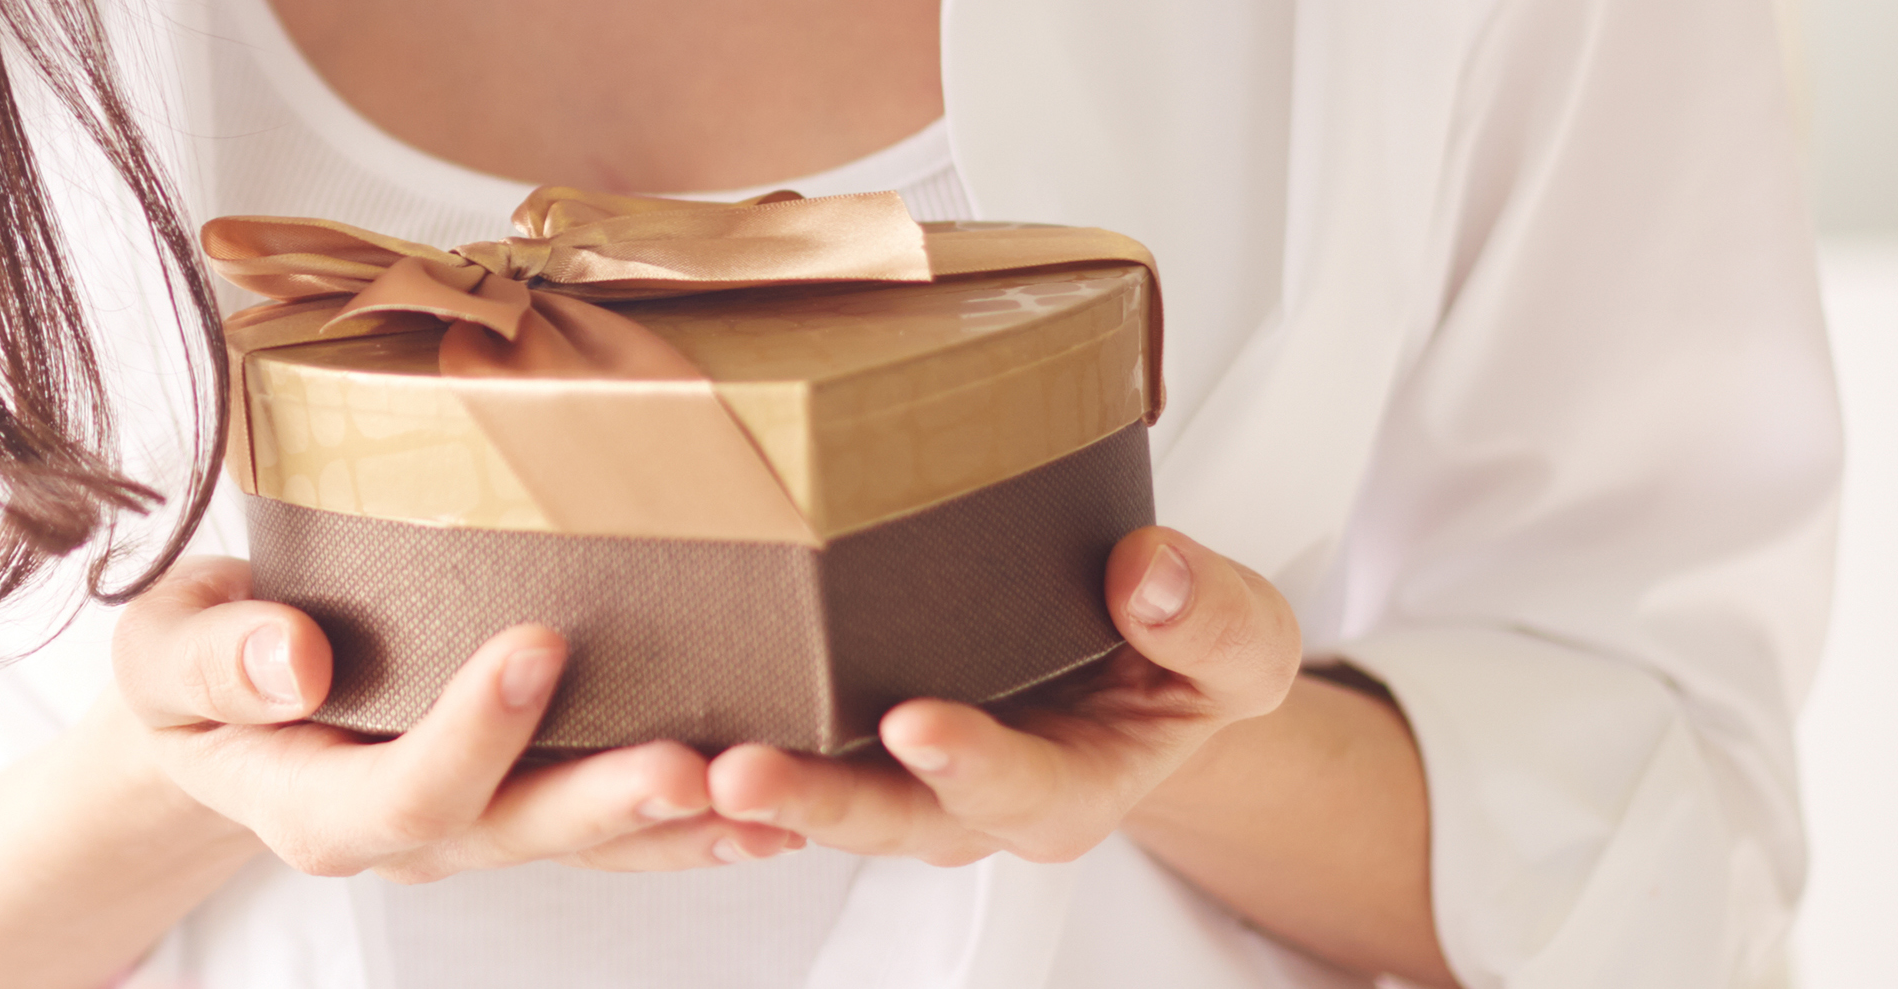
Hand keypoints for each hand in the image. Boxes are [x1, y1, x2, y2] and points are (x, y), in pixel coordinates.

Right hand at [112, 557, 807, 882]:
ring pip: (585, 844)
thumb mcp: (160, 653)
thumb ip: (212, 661)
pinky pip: (614, 829)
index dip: (470, 734)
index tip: (534, 644)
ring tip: (775, 803)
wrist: (213, 708)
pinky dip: (697, 824)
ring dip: (682, 830)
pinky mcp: (523, 802)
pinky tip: (777, 808)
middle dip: (607, 802)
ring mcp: (473, 827)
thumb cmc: (191, 667)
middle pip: (515, 833)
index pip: (400, 792)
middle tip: (693, 767)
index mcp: (312, 804)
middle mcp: (407, 834)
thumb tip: (292, 660)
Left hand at [704, 526, 1305, 864]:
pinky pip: (776, 754)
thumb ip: (1213, 619)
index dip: (971, 761)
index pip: (1019, 789)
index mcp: (1069, 791)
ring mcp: (896, 778)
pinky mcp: (843, 741)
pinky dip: (716, 749)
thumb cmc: (1182, 655)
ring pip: (813, 796)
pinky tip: (654, 722)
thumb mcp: (1242, 638)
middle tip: (742, 772)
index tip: (919, 725)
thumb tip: (1148, 574)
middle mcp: (967, 803)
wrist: (1133, 662)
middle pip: (884, 815)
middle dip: (813, 800)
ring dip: (742, 787)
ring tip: (676, 760)